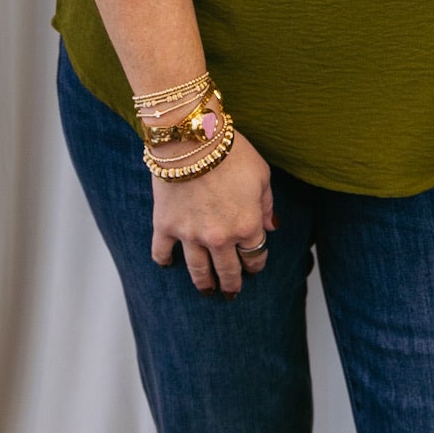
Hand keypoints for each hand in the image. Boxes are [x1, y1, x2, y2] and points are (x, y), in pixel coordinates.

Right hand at [150, 131, 276, 294]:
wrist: (191, 139)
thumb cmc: (231, 152)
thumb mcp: (261, 175)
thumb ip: (267, 204)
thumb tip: (271, 227)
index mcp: (247, 226)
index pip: (255, 255)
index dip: (255, 263)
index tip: (253, 267)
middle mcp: (220, 237)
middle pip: (228, 270)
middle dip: (231, 284)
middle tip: (230, 293)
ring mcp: (190, 235)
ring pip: (198, 270)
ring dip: (203, 283)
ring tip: (206, 291)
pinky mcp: (165, 226)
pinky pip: (162, 252)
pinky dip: (164, 260)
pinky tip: (167, 264)